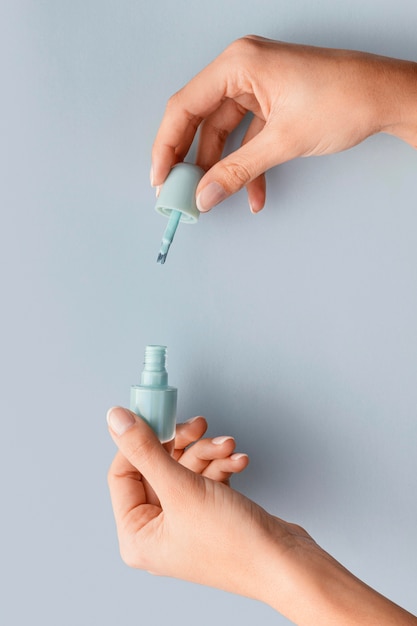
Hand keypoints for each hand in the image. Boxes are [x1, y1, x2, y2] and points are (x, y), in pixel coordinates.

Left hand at [106, 406, 311, 601]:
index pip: (122, 473)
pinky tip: (237, 461)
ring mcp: (185, 521)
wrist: (286, 563)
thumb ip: (144, 450)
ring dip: (208, 452)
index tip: (155, 414)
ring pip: (185, 468)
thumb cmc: (235, 545)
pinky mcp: (210, 513)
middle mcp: (158, 530)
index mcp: (138, 535)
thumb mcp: (181, 489)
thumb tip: (116, 419)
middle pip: (157, 466)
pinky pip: (206, 478)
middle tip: (197, 426)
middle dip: (184, 444)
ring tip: (227, 447)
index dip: (138, 441)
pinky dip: (222, 465)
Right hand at [151, 36, 416, 212]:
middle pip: (201, 120)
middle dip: (192, 160)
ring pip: (224, 133)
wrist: (386, 98)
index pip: (185, 106)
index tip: (160, 177)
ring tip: (212, 198)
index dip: (167, 145)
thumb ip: (238, 171)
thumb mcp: (283, 141)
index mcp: (239, 64)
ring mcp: (257, 87)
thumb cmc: (345, 98)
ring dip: (221, 169)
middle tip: (179, 190)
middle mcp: (243, 70)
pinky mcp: (271, 104)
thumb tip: (205, 195)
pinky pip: (247, 138)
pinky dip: (247, 166)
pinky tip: (251, 193)